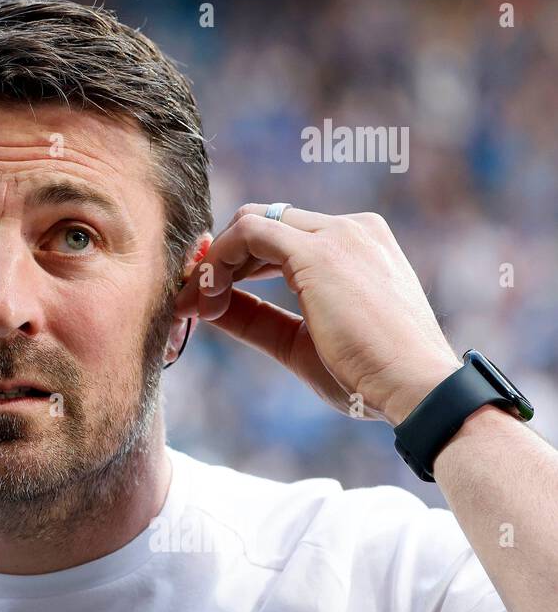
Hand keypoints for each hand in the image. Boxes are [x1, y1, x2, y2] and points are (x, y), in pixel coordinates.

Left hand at [174, 204, 459, 425]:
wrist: (417, 389)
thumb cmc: (370, 376)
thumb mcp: (301, 342)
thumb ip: (257, 318)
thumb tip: (211, 304)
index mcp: (359, 246)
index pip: (283, 236)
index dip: (239, 263)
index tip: (212, 297)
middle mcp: (351, 230)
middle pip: (264, 222)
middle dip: (221, 258)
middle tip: (196, 301)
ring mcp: (338, 235)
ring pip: (252, 222)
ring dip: (215, 263)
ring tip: (199, 307)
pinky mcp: (319, 252)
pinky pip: (249, 233)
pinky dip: (219, 261)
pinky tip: (209, 298)